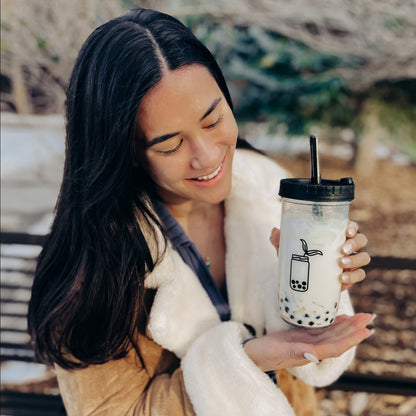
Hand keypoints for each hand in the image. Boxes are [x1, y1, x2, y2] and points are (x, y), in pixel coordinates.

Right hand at [244, 313, 374, 371]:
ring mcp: (308, 342)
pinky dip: (332, 323)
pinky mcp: (302, 335)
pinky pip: (321, 329)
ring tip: (360, 316)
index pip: (335, 347)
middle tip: (369, 316)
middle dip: (354, 329)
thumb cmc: (264, 355)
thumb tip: (315, 355)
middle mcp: (313, 349)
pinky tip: (340, 317)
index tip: (365, 331)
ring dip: (347, 325)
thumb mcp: (278, 352)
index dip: (351, 339)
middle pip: (338, 339)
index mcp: (309, 353)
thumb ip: (295, 353)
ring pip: (332, 333)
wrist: (254, 354)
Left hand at [269, 221, 370, 291]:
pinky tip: (342, 278)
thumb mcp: (288, 250)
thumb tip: (275, 231)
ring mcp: (351, 261)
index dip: (352, 227)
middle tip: (342, 250)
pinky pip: (360, 274)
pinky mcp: (351, 276)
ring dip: (356, 259)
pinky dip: (354, 276)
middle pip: (361, 239)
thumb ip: (280, 240)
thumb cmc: (298, 259)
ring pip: (364, 257)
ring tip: (341, 264)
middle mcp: (346, 246)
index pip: (349, 226)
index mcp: (334, 235)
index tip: (347, 231)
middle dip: (355, 243)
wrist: (302, 281)